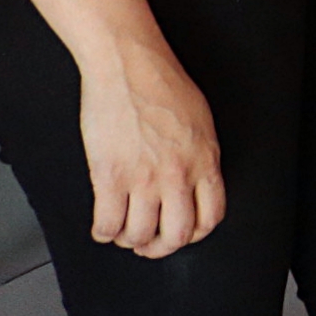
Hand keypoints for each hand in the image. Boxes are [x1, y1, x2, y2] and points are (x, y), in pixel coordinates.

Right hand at [77, 42, 222, 258]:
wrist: (130, 67)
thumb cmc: (164, 86)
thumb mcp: (201, 123)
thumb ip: (200, 156)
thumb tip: (195, 182)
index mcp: (205, 160)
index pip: (211, 216)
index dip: (194, 235)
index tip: (182, 235)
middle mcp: (178, 174)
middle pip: (177, 235)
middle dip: (161, 248)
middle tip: (149, 245)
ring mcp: (144, 177)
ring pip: (139, 235)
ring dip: (130, 240)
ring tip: (124, 232)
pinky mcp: (110, 176)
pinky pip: (107, 223)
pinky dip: (104, 233)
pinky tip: (104, 226)